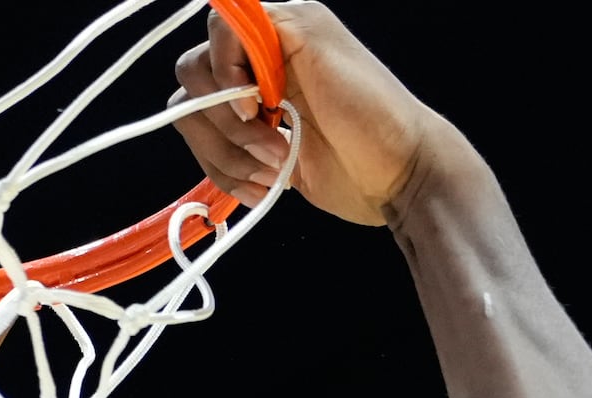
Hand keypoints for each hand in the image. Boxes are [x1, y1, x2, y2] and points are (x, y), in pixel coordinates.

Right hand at [172, 1, 461, 226]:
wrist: (397, 176)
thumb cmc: (374, 113)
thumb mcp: (323, 49)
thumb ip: (272, 23)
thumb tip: (226, 12)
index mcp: (279, 30)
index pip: (216, 31)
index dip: (223, 68)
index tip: (254, 101)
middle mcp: (260, 64)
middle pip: (194, 80)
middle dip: (227, 122)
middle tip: (274, 143)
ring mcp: (253, 109)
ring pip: (194, 123)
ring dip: (230, 155)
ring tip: (276, 169)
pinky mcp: (250, 150)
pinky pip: (209, 159)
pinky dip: (231, 177)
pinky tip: (267, 186)